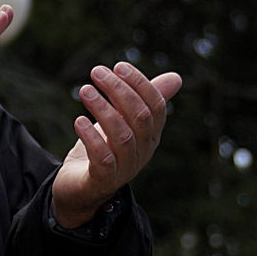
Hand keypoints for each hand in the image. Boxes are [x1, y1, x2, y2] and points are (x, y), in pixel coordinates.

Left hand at [52, 61, 183, 225]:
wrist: (80, 188)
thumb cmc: (104, 149)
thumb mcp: (124, 120)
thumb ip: (145, 100)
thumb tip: (177, 78)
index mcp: (151, 135)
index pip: (156, 106)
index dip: (140, 84)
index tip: (118, 67)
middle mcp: (142, 152)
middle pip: (140, 117)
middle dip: (119, 91)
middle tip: (96, 72)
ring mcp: (125, 168)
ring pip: (122, 136)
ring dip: (103, 109)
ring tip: (85, 90)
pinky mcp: (103, 180)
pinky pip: (103, 158)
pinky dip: (92, 137)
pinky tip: (79, 121)